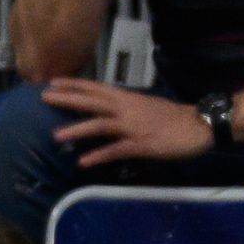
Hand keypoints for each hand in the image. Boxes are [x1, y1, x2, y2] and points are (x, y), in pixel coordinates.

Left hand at [40, 79, 216, 167]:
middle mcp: (126, 109)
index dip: (73, 83)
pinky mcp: (141, 145)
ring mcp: (132, 127)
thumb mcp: (148, 106)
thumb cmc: (177, 118)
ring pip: (98, 125)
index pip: (95, 87)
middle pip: (90, 101)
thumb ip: (130, 107)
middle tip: (43, 97)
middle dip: (66, 99)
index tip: (53, 81)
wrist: (199, 125)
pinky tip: (83, 162)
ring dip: (76, 130)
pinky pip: (115, 150)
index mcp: (128, 98)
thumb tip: (115, 110)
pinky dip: (98, 155)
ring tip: (55, 136)